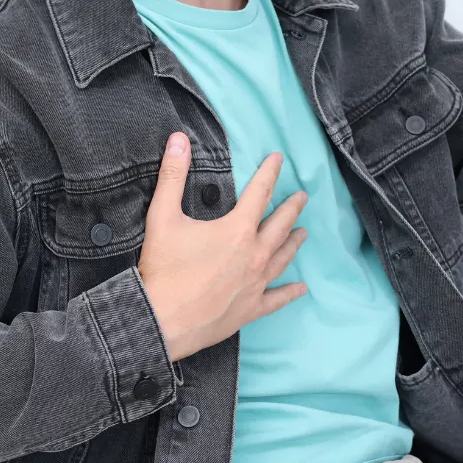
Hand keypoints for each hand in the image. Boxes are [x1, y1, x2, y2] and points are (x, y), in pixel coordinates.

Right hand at [138, 136, 308, 362]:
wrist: (159, 323)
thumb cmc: (163, 270)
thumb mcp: (163, 216)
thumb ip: (172, 175)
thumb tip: (178, 139)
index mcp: (237, 230)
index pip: (260, 193)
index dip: (269, 173)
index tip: (279, 159)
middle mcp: (253, 255)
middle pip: (279, 225)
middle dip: (291, 208)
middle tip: (302, 196)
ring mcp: (254, 284)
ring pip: (282, 258)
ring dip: (293, 243)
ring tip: (304, 233)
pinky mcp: (249, 310)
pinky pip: (276, 299)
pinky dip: (290, 293)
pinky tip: (302, 289)